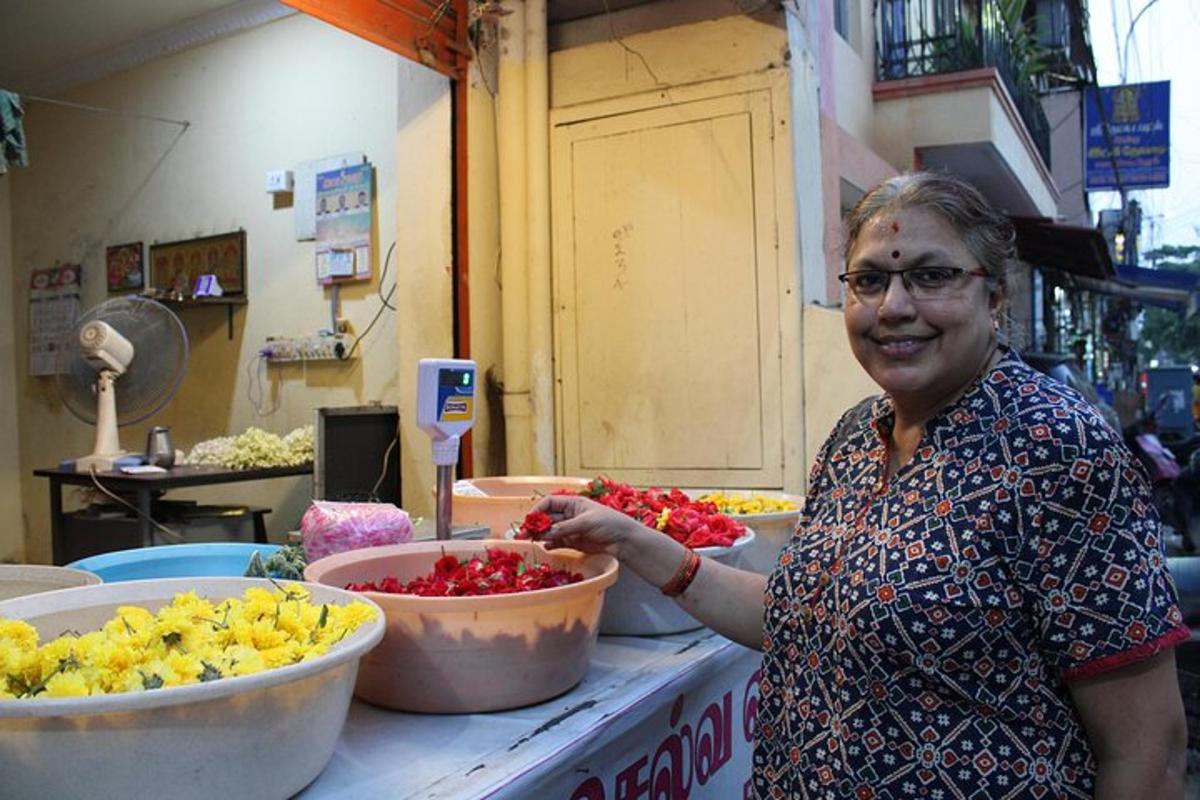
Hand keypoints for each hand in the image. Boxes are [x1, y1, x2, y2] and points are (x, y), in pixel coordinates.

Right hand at [528, 494, 642, 557]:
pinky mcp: (574, 542)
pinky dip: (550, 544)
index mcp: (573, 503)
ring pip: (551, 531)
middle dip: (536, 525)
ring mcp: (571, 529)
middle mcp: (570, 515)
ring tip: (531, 540)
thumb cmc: (610, 523)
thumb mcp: (586, 522)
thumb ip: (565, 528)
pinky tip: (545, 546)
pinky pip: (557, 542)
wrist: (624, 540)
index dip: (538, 510)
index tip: (530, 519)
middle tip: (524, 534)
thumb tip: (546, 533)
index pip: (550, 503)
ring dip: (541, 535)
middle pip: (548, 518)